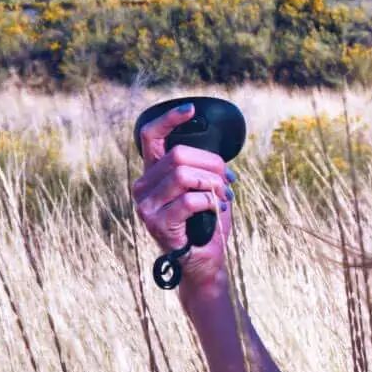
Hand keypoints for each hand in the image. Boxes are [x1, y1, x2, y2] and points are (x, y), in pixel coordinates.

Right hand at [131, 102, 235, 295]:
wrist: (203, 262)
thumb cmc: (205, 225)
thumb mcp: (204, 190)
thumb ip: (203, 170)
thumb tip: (220, 158)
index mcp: (153, 174)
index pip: (151, 136)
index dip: (169, 119)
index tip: (191, 109)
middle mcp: (143, 186)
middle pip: (179, 154)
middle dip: (212, 164)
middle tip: (228, 183)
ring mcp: (145, 205)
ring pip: (183, 174)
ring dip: (212, 184)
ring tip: (223, 198)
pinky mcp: (156, 222)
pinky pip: (190, 199)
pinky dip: (210, 202)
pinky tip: (216, 211)